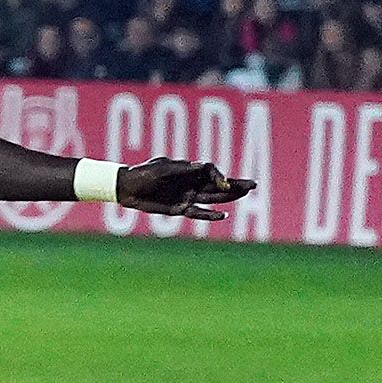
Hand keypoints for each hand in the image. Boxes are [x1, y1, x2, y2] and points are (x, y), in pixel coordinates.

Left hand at [119, 157, 254, 220]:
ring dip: (228, 197)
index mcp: (188, 170)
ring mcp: (187, 196)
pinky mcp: (179, 209)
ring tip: (246, 194)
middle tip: (254, 185)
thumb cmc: (144, 173)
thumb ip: (184, 169)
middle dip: (235, 185)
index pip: (211, 171)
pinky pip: (198, 213)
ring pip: (212, 198)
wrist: (127, 187)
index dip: (219, 176)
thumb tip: (204, 166)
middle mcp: (191, 183)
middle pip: (218, 184)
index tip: (223, 182)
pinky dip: (210, 215)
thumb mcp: (163, 168)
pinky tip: (223, 215)